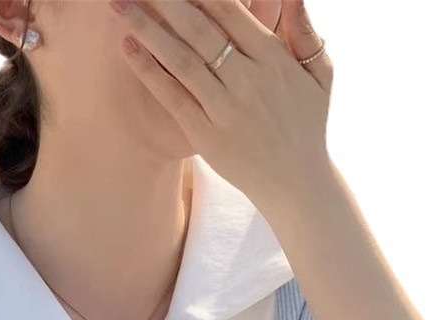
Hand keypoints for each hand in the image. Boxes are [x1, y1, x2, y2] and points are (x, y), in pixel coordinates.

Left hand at [111, 0, 334, 214]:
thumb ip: (305, 31)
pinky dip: (148, 72)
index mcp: (272, 57)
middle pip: (198, 29)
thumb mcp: (320, 73)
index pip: (229, 11)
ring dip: (146, 29)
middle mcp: (246, 79)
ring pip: (180, 59)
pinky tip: (127, 48)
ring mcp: (224, 109)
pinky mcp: (205, 135)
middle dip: (165, 1)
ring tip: (119, 4)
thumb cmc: (306, 124)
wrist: (296, 182)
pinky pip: (172, 97)